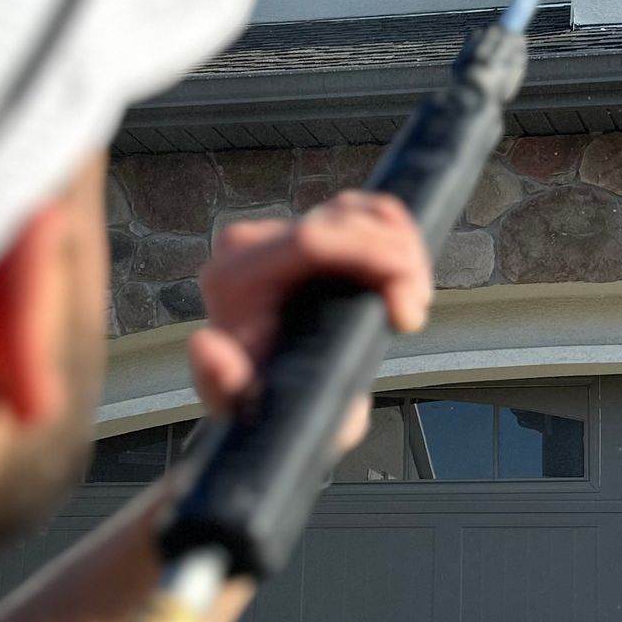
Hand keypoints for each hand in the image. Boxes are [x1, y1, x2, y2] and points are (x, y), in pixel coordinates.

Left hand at [189, 191, 430, 450]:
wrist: (271, 404)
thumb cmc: (261, 409)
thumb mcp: (245, 408)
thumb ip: (221, 382)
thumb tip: (207, 343)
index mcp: (233, 278)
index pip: (311, 241)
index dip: (370, 256)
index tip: (407, 299)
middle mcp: (250, 247)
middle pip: (341, 220)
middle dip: (394, 256)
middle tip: (415, 308)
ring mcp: (280, 236)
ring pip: (355, 212)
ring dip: (400, 246)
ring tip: (415, 298)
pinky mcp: (309, 235)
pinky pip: (359, 214)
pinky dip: (394, 233)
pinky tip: (410, 269)